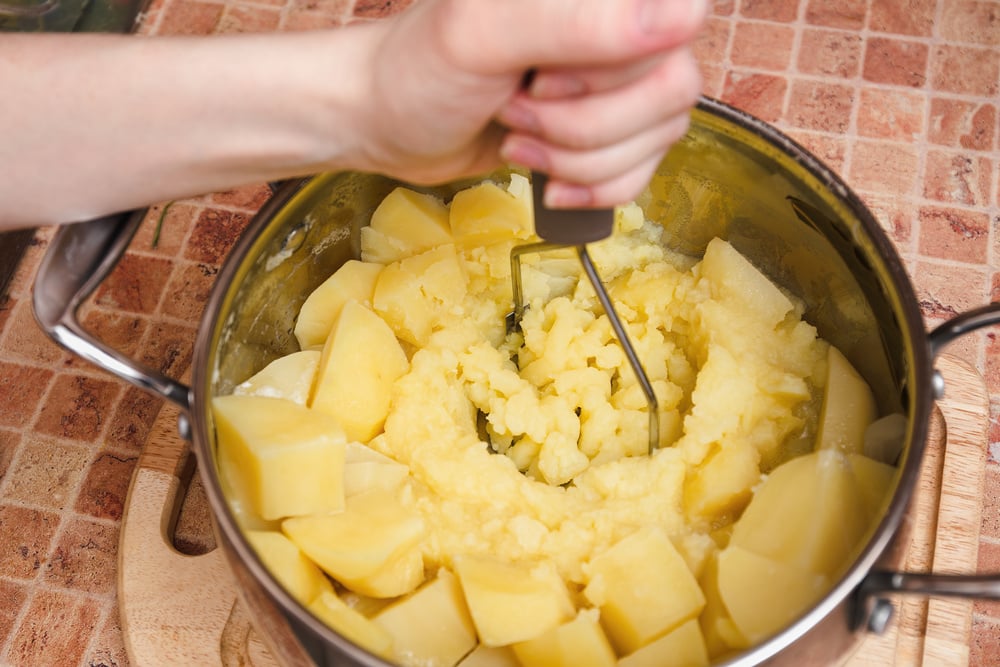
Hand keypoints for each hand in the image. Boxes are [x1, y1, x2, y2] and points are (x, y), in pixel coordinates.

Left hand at [358, 0, 706, 207]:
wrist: (390, 124)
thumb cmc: (420, 72)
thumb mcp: (481, 36)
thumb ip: (575, 22)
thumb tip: (680, 16)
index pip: (674, 26)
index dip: (608, 74)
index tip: (540, 80)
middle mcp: (621, 22)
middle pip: (672, 90)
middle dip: (583, 126)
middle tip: (517, 111)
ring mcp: (621, 77)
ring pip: (660, 137)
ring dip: (579, 160)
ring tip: (517, 135)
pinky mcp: (612, 126)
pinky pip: (644, 171)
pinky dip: (592, 188)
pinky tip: (545, 174)